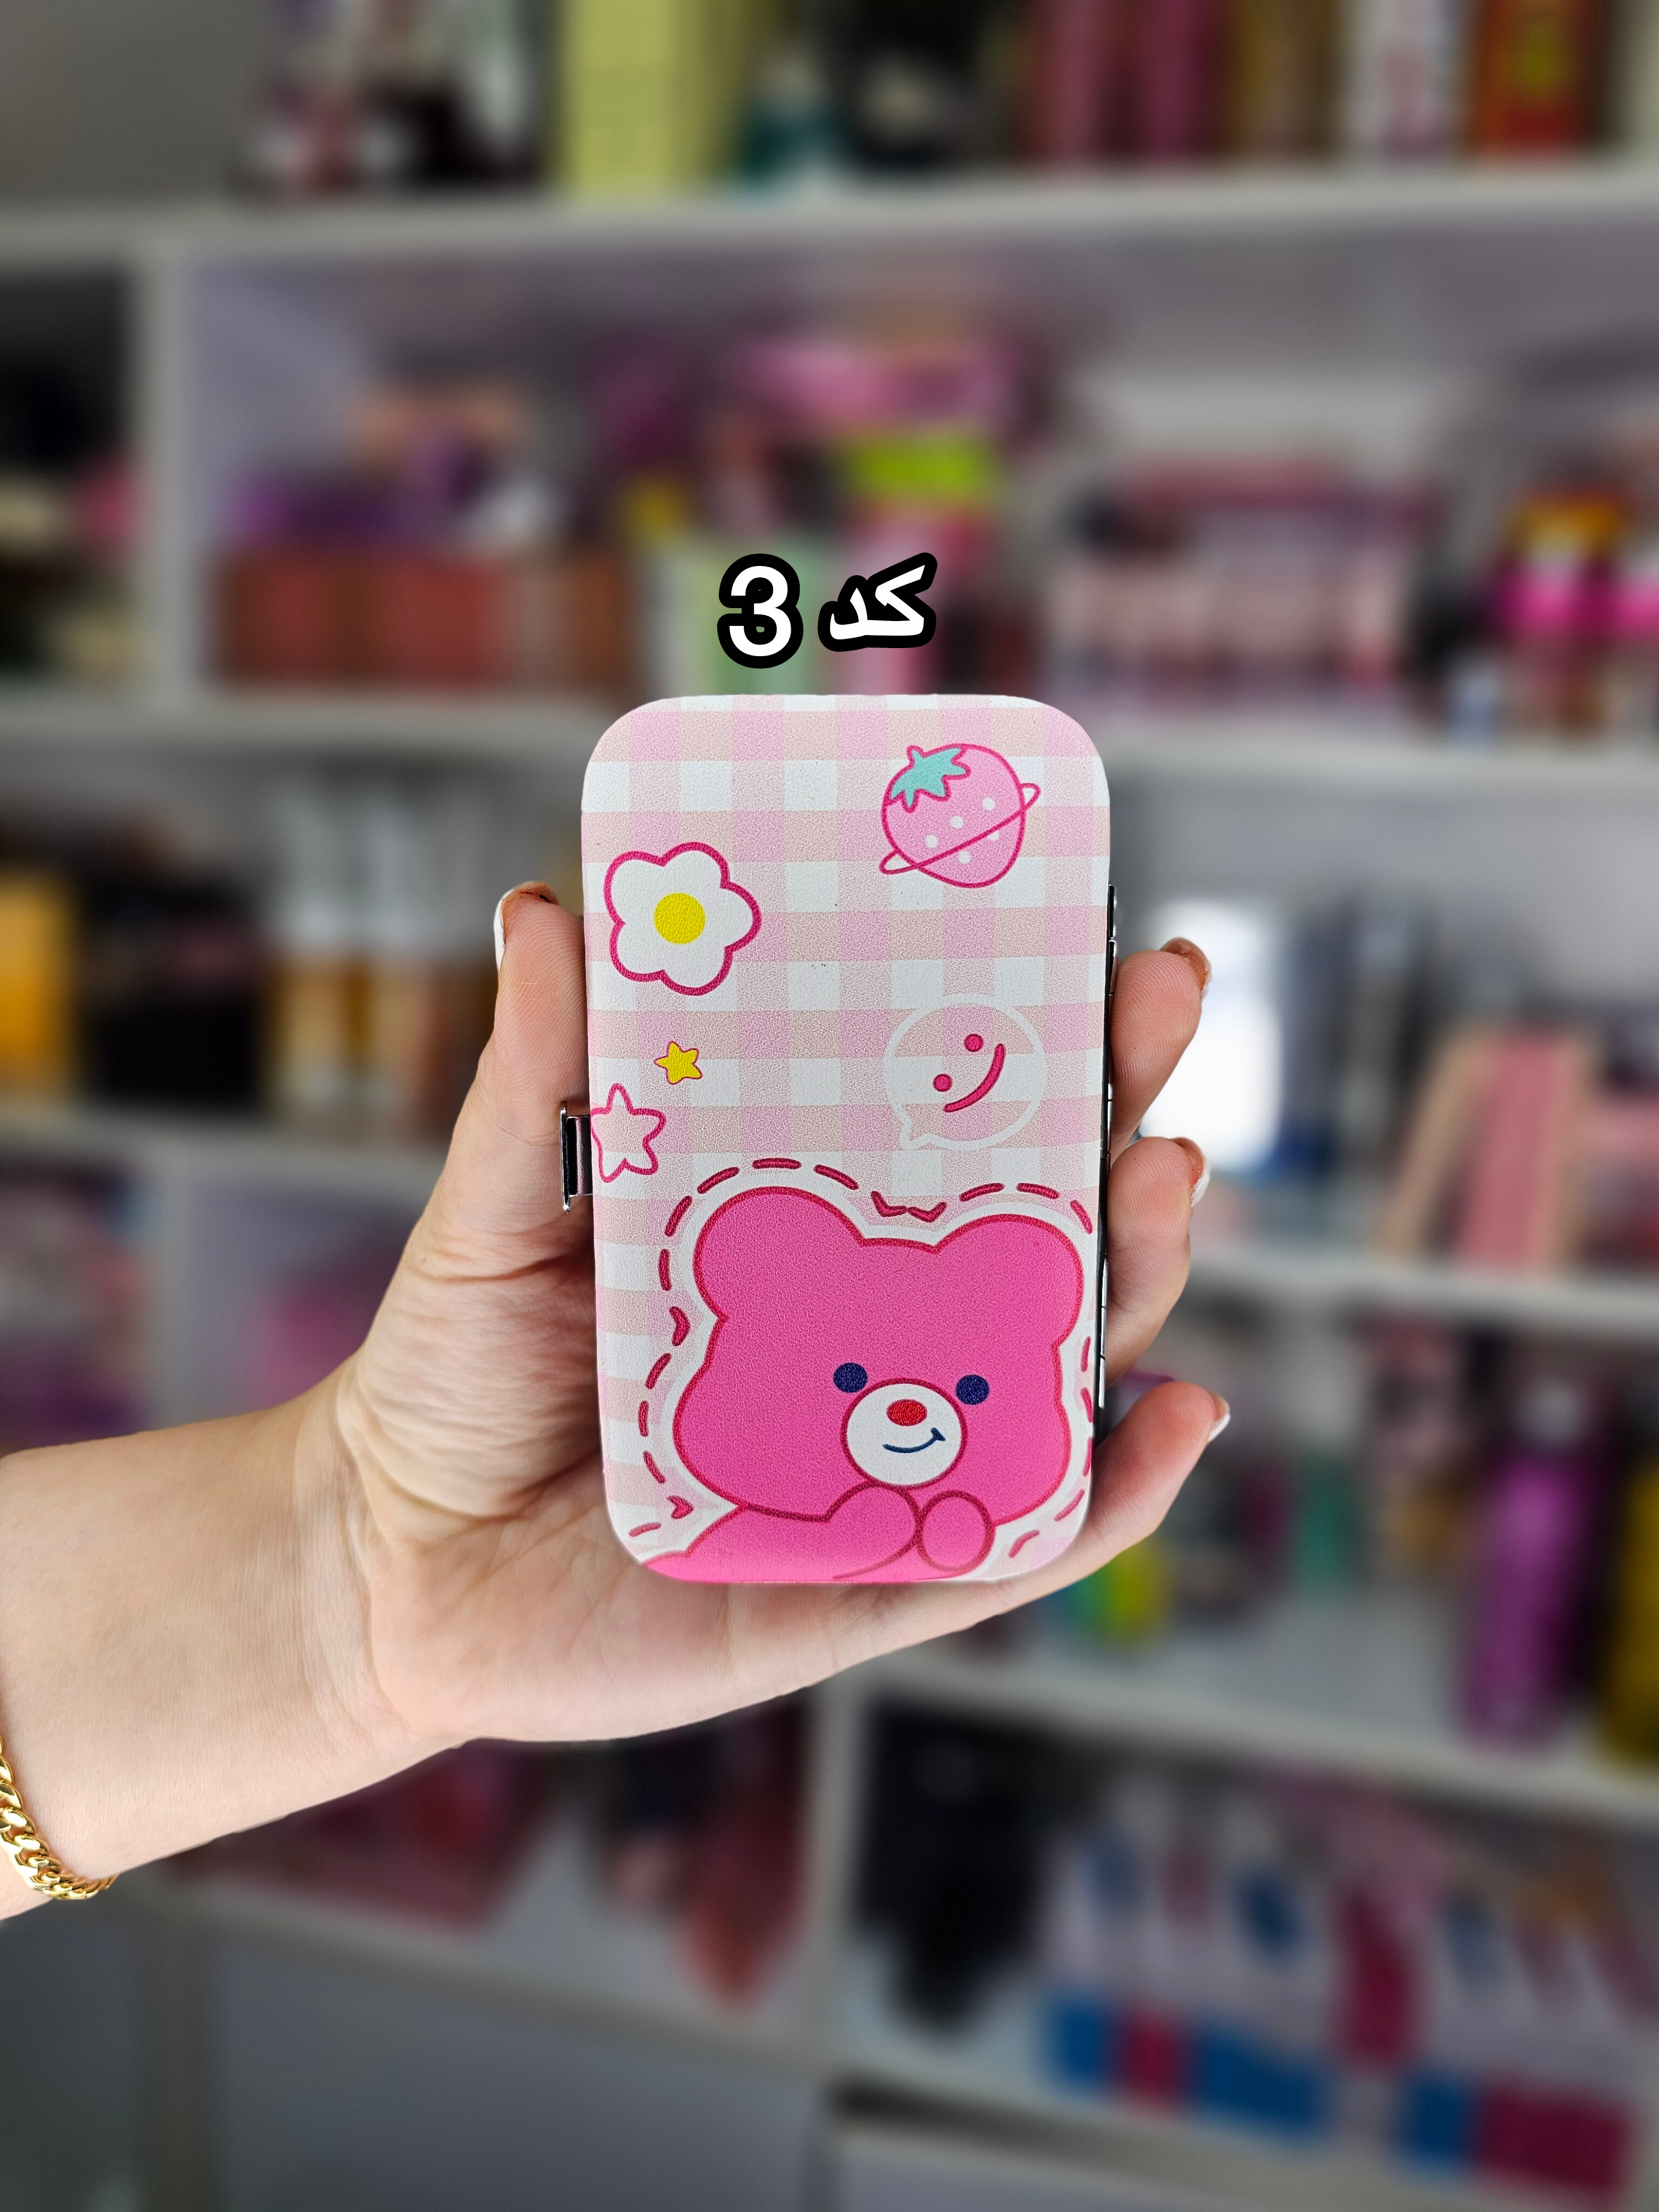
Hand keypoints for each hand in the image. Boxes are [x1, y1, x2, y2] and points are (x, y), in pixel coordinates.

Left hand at [332, 892, 1219, 1746]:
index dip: (1052, 1047)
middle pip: (1043, 1234)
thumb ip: (533, 1079)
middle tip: (1159, 1015)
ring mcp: (892, 1457)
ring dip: (1140, 1276)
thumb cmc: (456, 1373)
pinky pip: (1021, 1545)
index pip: (959, 1134)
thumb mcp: (497, 1210)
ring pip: (1058, 1374)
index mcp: (813, 1237)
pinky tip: (1178, 1412)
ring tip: (1165, 1178)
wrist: (390, 1561)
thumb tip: (543, 906)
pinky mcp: (872, 1585)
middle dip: (1126, 1123)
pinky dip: (1116, 1494)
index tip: (1112, 949)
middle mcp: (877, 1338)